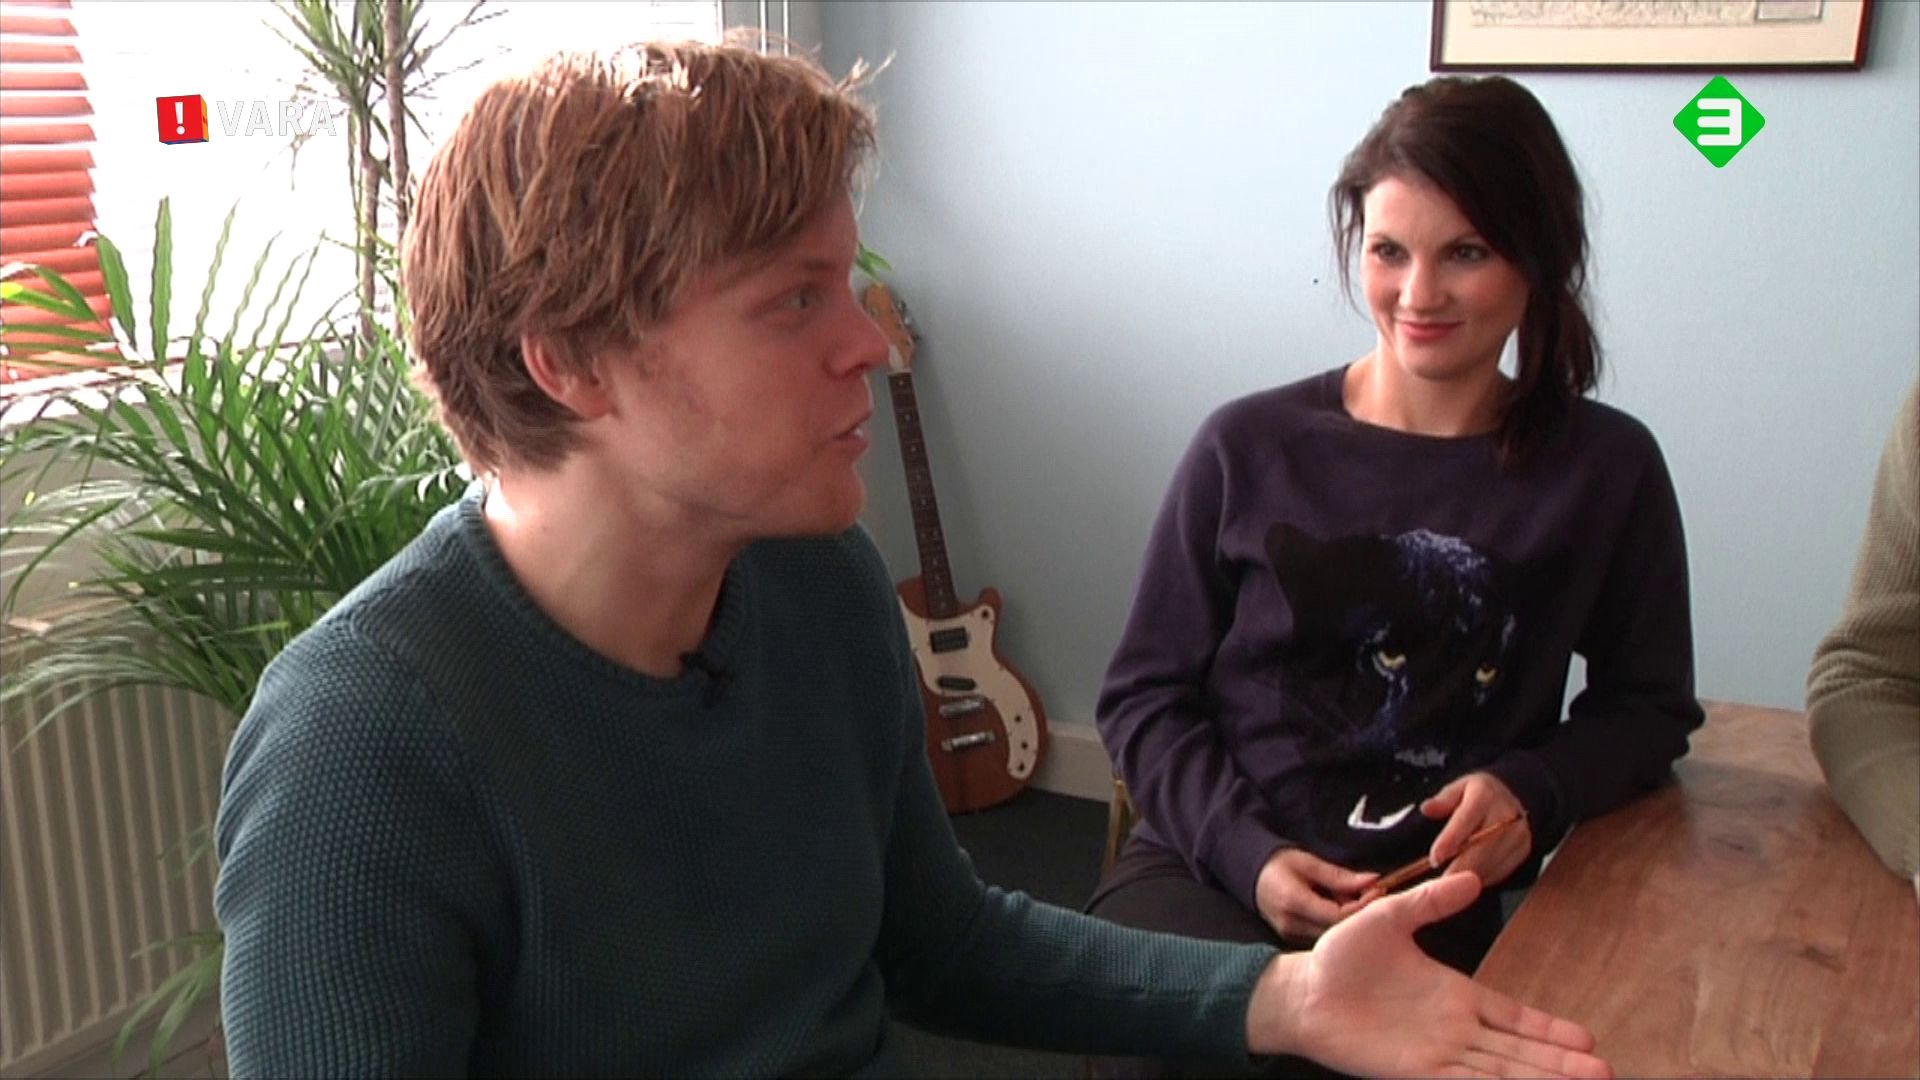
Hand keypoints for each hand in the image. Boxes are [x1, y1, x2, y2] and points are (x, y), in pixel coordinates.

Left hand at [1248, 873, 1610, 1077]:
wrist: (1304, 991)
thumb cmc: (1343, 957)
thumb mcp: (1388, 918)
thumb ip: (1428, 902)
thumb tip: (1469, 877)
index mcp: (1455, 995)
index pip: (1513, 1015)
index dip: (1547, 1029)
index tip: (1586, 1037)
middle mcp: (1454, 1029)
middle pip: (1518, 1051)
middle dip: (1560, 1062)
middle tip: (1605, 1071)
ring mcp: (1437, 1054)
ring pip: (1501, 1071)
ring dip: (1539, 1078)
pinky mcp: (1415, 1072)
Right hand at [1255, 847, 1376, 943]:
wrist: (1249, 873)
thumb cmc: (1279, 863)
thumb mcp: (1309, 862)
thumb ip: (1340, 876)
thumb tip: (1372, 881)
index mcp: (1294, 902)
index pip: (1338, 916)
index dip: (1363, 906)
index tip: (1378, 890)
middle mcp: (1291, 924)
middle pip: (1337, 930)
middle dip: (1359, 914)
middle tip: (1371, 894)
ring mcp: (1289, 936)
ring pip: (1331, 936)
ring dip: (1347, 920)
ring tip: (1351, 898)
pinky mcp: (1291, 940)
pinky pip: (1322, 937)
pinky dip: (1335, 924)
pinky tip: (1337, 907)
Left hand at [1419, 772, 1531, 889]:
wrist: (1513, 799)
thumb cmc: (1479, 796)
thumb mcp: (1458, 789)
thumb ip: (1443, 800)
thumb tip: (1427, 808)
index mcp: (1485, 795)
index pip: (1465, 820)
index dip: (1449, 841)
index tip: (1435, 858)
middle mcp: (1506, 815)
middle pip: (1481, 849)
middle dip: (1458, 869)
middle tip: (1439, 884)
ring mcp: (1517, 835)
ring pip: (1490, 865)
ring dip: (1468, 877)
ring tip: (1449, 884)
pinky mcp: (1522, 852)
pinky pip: (1500, 872)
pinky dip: (1481, 879)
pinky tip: (1467, 880)